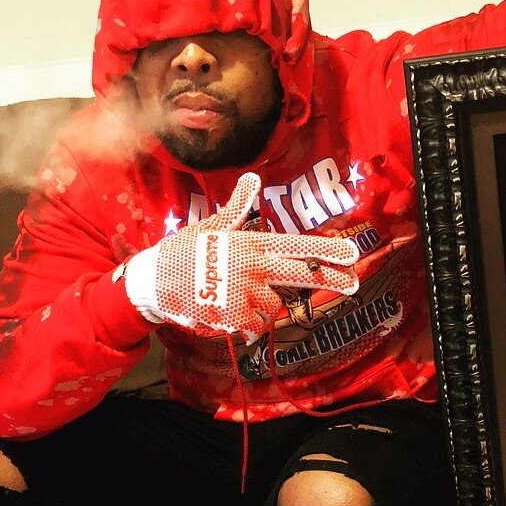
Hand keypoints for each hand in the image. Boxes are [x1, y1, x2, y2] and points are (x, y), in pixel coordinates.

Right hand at [125, 173, 358, 342]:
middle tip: (354, 283)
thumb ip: (237, 207)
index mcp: (249, 243)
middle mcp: (251, 265)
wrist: (151, 281)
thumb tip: (252, 178)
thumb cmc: (182, 252)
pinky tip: (233, 319)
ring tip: (241, 300)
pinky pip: (255, 327)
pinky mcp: (230, 315)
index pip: (296, 245)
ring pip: (275, 306)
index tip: (352, 254)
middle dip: (330, 278)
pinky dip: (249, 327)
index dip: (326, 250)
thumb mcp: (211, 225)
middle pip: (300, 274)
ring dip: (266, 308)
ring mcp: (242, 291)